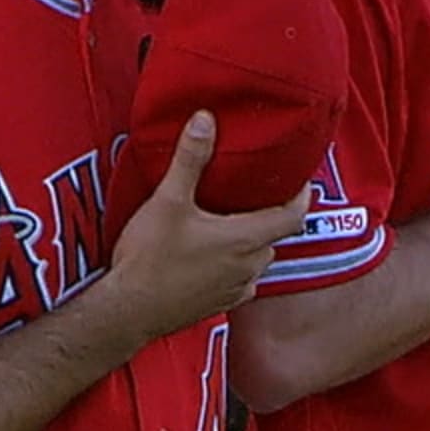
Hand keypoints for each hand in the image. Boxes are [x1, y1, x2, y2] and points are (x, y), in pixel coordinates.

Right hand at [97, 113, 312, 344]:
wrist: (128, 310)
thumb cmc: (149, 257)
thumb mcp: (168, 200)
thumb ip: (190, 160)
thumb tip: (205, 120)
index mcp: (245, 239)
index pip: (293, 216)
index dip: (301, 196)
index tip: (301, 181)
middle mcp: (249, 267)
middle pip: (274, 236)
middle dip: (269, 215)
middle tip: (256, 194)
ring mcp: (236, 289)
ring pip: (257, 259)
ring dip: (251, 241)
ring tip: (232, 221)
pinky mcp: (220, 304)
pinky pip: (241, 281)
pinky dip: (236, 265)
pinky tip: (214, 257)